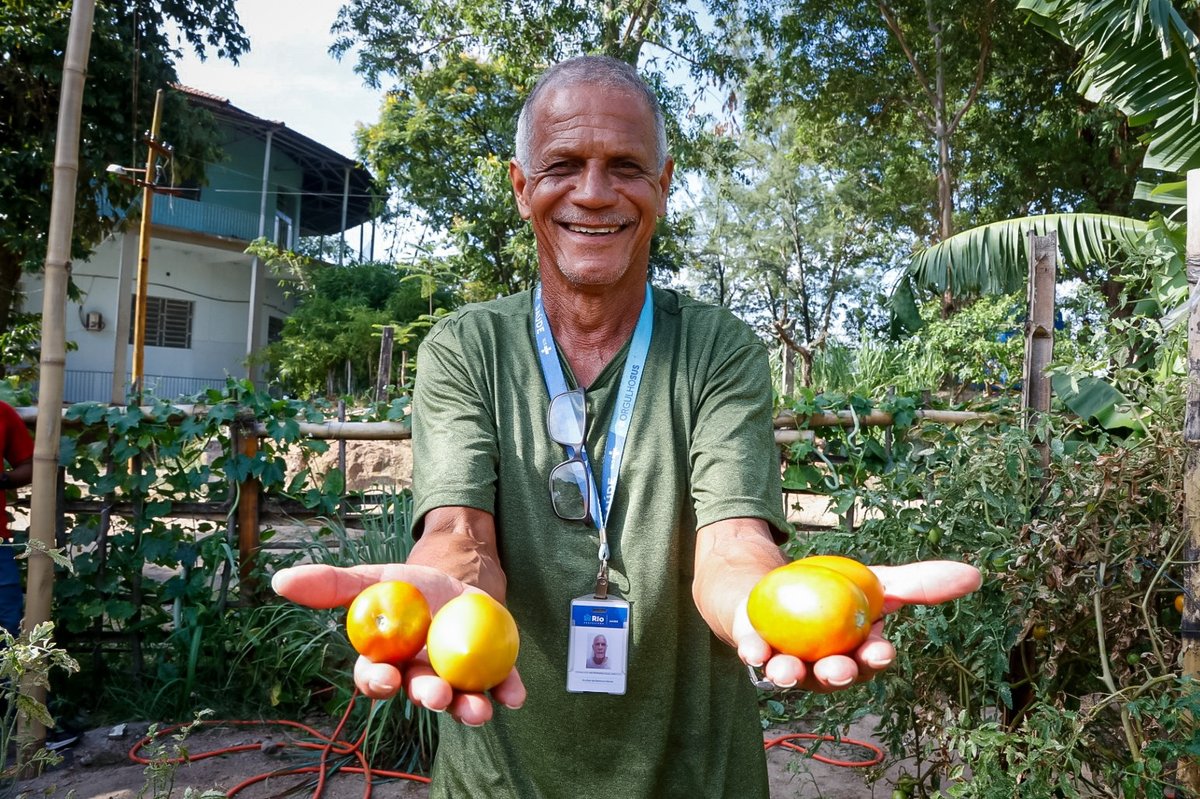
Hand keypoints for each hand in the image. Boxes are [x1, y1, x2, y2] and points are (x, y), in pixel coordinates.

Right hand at [271, 563, 526, 725]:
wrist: (458, 576)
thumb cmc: (409, 588)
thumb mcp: (375, 579)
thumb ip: (333, 585)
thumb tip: (280, 579)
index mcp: (389, 661)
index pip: (376, 679)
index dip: (378, 681)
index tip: (384, 677)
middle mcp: (420, 678)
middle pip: (419, 693)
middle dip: (427, 698)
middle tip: (435, 696)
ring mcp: (457, 678)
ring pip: (459, 699)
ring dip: (467, 708)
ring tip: (478, 711)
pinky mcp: (492, 671)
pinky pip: (501, 685)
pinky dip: (508, 691)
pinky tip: (514, 697)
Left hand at [732, 560, 981, 691]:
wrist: (774, 583)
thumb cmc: (833, 592)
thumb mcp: (875, 583)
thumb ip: (918, 584)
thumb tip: (974, 575)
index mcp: (855, 655)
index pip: (870, 661)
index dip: (876, 659)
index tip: (880, 651)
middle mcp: (823, 668)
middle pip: (834, 677)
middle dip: (838, 676)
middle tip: (839, 669)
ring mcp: (789, 662)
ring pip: (793, 675)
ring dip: (790, 674)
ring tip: (786, 670)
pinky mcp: (756, 651)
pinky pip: (755, 655)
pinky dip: (755, 653)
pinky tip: (755, 651)